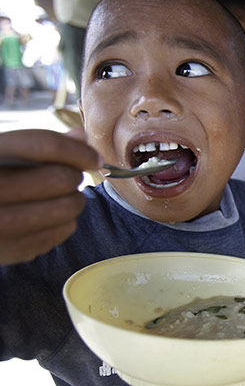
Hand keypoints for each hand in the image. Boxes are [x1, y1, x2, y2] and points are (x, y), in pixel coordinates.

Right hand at [0, 129, 100, 264]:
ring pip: (66, 207)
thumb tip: (80, 136)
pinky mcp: (8, 249)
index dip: (77, 150)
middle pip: (60, 178)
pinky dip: (64, 224)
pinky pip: (61, 232)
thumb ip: (37, 145)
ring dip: (73, 201)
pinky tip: (47, 218)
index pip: (42, 145)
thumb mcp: (1, 156)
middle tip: (68, 178)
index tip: (95, 159)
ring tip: (60, 198)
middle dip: (74, 176)